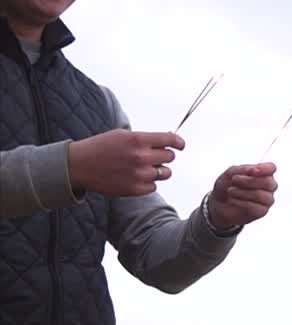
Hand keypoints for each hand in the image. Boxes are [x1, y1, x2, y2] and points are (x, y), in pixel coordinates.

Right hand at [67, 129, 184, 196]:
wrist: (79, 166)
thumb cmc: (101, 147)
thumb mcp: (122, 135)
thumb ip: (146, 139)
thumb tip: (170, 139)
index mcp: (138, 140)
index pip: (170, 140)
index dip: (178, 143)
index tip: (180, 146)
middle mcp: (140, 157)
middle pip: (170, 158)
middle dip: (163, 156)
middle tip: (151, 156)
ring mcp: (139, 174)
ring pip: (165, 173)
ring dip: (158, 171)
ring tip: (142, 168)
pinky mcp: (135, 189)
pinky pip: (154, 186)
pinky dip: (147, 182)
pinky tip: (133, 177)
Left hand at [207, 163, 277, 228]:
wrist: (219, 204)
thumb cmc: (227, 186)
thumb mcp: (230, 173)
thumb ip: (243, 169)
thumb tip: (254, 170)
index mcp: (263, 173)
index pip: (271, 168)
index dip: (265, 168)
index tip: (253, 171)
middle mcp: (269, 186)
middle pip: (268, 182)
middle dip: (248, 181)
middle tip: (234, 180)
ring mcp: (267, 199)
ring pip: (261, 195)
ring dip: (242, 192)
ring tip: (231, 191)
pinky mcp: (262, 211)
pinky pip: (255, 208)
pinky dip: (241, 203)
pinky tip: (233, 200)